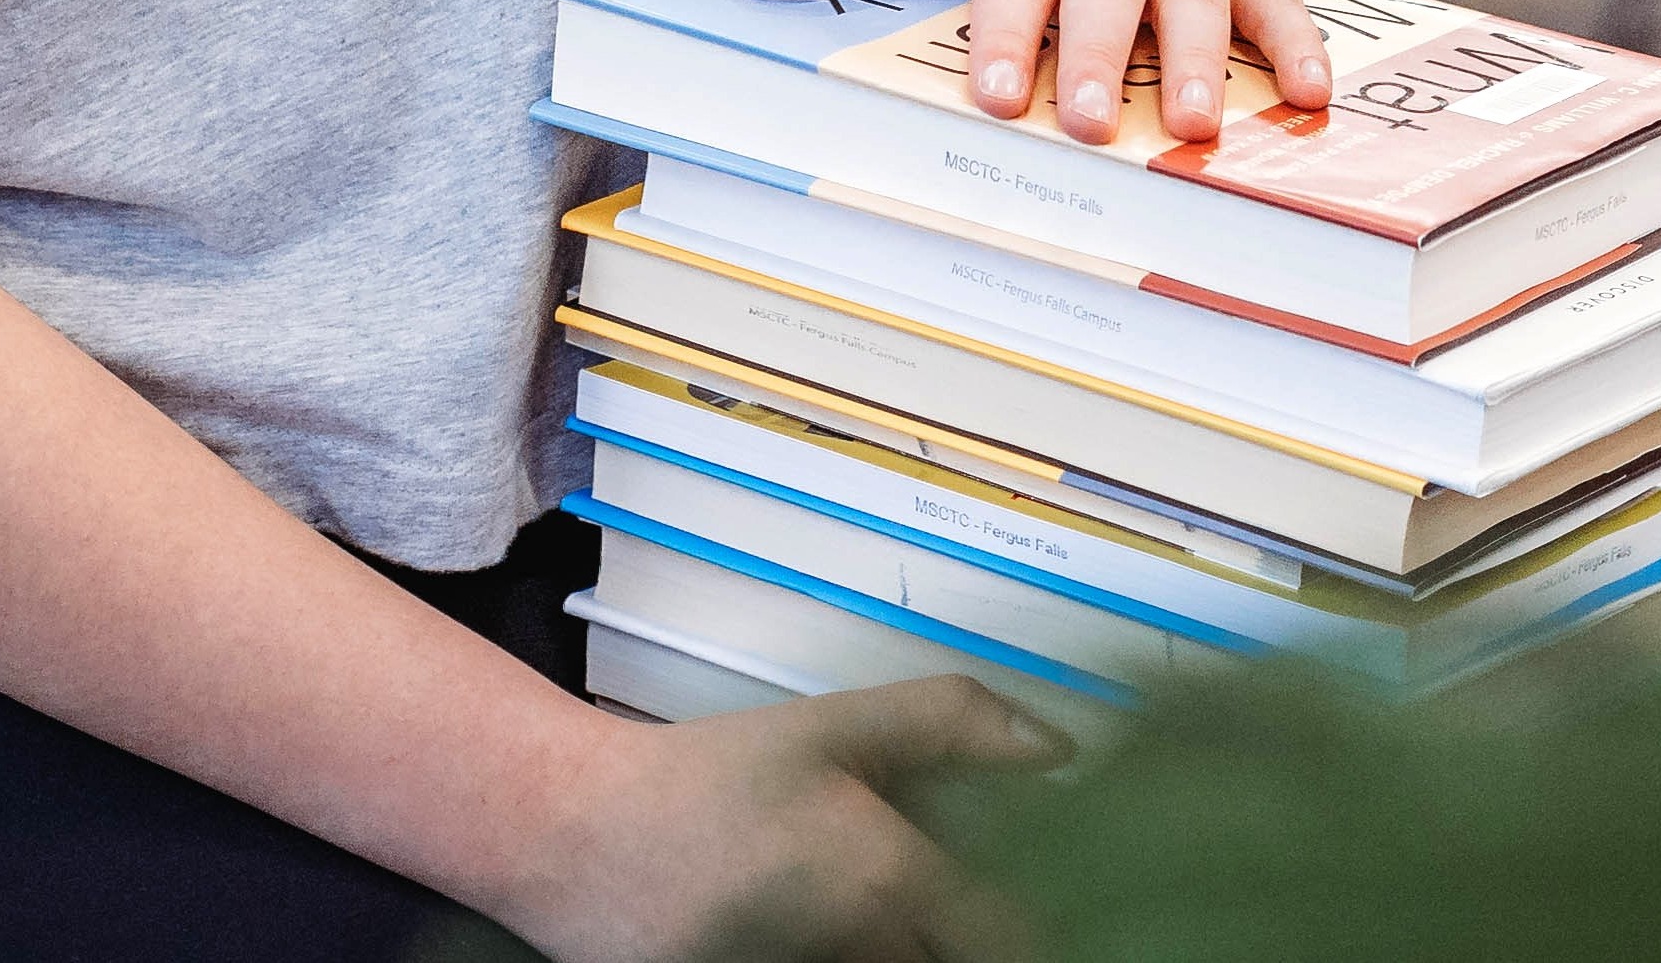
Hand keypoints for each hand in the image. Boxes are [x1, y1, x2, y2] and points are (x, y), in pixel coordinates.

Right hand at [508, 677, 1058, 962]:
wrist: (580, 841)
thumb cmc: (717, 778)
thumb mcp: (830, 726)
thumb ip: (947, 722)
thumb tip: (1060, 747)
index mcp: (891, 881)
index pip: (1016, 939)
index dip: (1055, 924)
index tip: (1080, 898)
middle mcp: (865, 957)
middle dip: (983, 939)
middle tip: (997, 905)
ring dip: (921, 949)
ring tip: (918, 914)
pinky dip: (872, 961)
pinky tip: (866, 936)